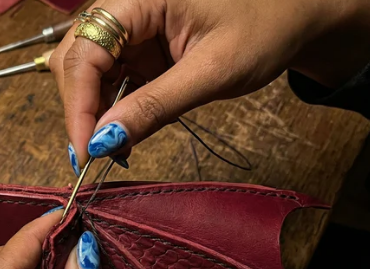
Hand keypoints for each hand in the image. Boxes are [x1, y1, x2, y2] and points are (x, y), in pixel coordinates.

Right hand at [50, 0, 369, 172]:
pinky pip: (111, 79)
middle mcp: (127, 6)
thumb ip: (155, 105)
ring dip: (94, 112)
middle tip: (94, 154)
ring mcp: (131, 28)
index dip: (78, 103)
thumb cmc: (264, 28)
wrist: (292, 16)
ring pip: (88, 72)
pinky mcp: (139, 47)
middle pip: (77, 59)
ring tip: (111, 148)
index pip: (85, 49)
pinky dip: (113, 110)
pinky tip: (123, 132)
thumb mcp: (212, 71)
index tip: (86, 150)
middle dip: (81, 109)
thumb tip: (103, 141)